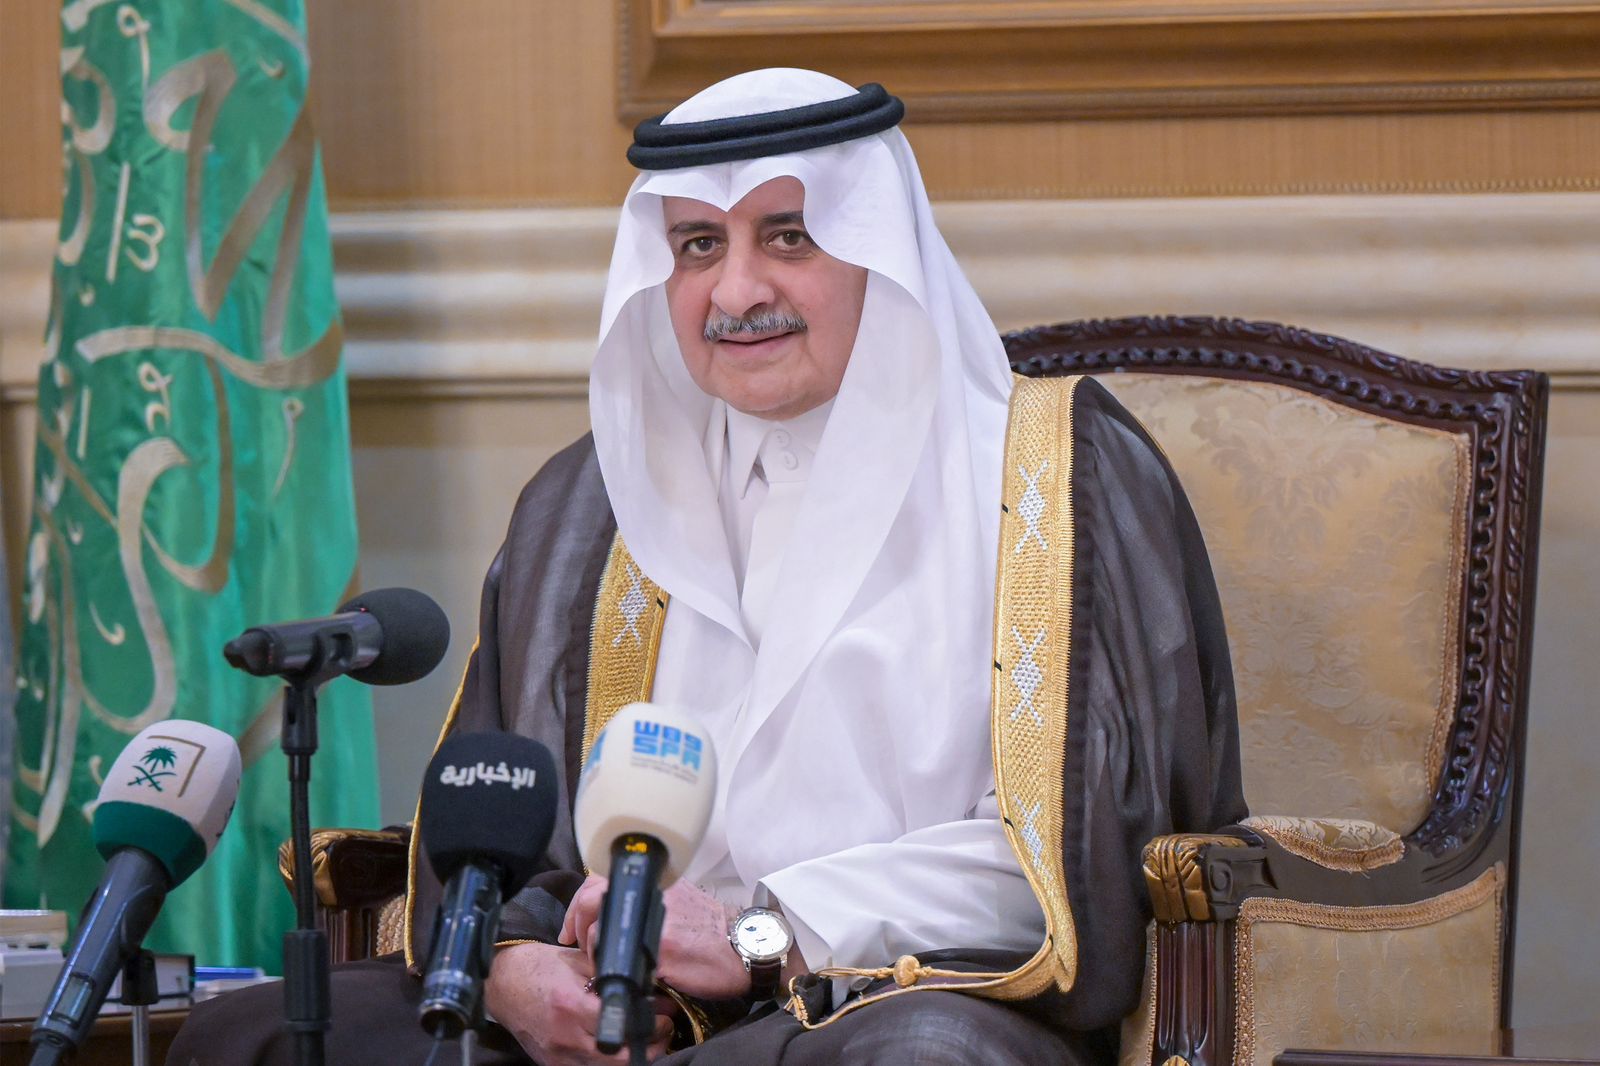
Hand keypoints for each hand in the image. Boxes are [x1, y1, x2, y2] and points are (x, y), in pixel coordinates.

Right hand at [485, 941, 674, 1064]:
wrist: (503, 984)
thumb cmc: (541, 968)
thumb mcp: (579, 963)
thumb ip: (613, 976)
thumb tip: (652, 989)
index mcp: (571, 1006)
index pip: (623, 1024)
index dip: (651, 1022)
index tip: (664, 1015)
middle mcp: (565, 1037)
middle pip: (620, 1058)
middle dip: (650, 1046)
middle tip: (663, 1030)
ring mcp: (558, 1056)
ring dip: (633, 1058)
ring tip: (646, 1040)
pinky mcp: (553, 1065)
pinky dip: (610, 1064)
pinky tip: (619, 1048)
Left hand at [560, 874, 751, 1000]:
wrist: (744, 946)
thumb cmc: (712, 928)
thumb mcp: (677, 899)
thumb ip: (648, 899)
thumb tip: (613, 914)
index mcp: (655, 880)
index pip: (600, 879)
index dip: (580, 904)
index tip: (574, 925)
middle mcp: (651, 894)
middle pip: (590, 897)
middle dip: (576, 921)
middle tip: (575, 940)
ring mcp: (653, 921)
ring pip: (599, 929)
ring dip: (591, 948)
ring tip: (600, 961)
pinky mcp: (660, 950)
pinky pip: (618, 958)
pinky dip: (609, 968)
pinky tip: (618, 975)